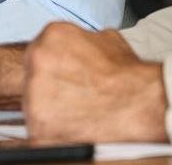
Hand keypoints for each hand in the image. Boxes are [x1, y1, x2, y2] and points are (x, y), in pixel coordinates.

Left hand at [24, 23, 168, 142]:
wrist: (139, 102)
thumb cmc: (127, 74)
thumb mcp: (106, 39)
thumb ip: (82, 41)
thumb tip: (80, 47)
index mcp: (52, 36)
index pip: (40, 52)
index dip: (53, 70)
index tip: (64, 80)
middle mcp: (37, 60)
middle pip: (31, 77)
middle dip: (48, 89)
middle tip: (71, 98)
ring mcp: (34, 93)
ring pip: (33, 105)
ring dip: (50, 112)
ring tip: (76, 114)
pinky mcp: (37, 126)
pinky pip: (38, 132)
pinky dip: (54, 134)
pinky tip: (74, 129)